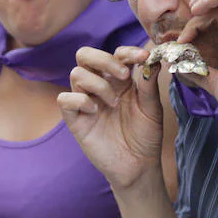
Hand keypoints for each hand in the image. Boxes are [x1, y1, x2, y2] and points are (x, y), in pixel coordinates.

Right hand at [58, 45, 164, 191]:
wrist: (138, 166)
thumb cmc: (146, 135)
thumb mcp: (151, 108)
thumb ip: (148, 84)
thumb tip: (151, 58)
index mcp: (119, 80)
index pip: (115, 54)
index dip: (128, 51)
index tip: (144, 57)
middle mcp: (100, 86)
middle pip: (85, 55)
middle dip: (103, 58)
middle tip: (123, 75)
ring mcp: (86, 102)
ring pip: (76, 74)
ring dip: (98, 83)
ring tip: (114, 103)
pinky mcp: (76, 120)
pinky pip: (65, 99)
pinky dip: (80, 100)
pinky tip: (95, 111)